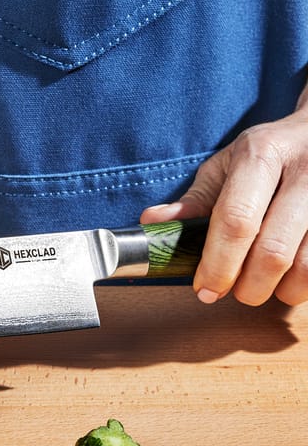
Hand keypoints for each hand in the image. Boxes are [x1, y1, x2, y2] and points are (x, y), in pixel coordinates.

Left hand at [141, 100, 307, 307]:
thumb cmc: (268, 155)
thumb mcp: (227, 166)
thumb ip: (194, 200)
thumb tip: (152, 223)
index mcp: (261, 156)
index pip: (236, 221)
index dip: (217, 264)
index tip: (205, 289)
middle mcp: (303, 173)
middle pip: (272, 251)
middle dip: (247, 286)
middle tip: (236, 291)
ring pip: (305, 266)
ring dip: (278, 290)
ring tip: (263, 285)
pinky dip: (302, 284)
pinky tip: (288, 278)